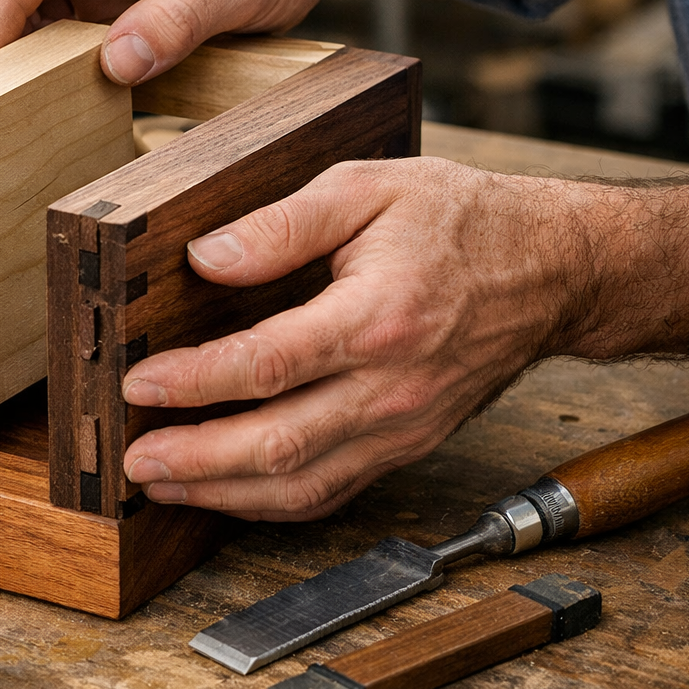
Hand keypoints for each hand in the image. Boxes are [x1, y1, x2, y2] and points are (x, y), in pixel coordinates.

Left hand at [119, 158, 688, 519]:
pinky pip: (334, 489)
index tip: (139, 384)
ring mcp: (403, 426)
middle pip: (280, 444)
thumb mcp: (368, 186)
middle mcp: (392, 386)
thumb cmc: (460, 219)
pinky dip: (273, 502)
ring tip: (161, 483)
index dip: (196, 381)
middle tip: (133, 459)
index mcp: (379, 317)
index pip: (269, 364)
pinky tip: (225, 491)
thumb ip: (281, 223)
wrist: (554, 268)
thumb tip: (206, 256)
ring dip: (224, 493)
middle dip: (196, 459)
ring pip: (304, 485)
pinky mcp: (408, 445)